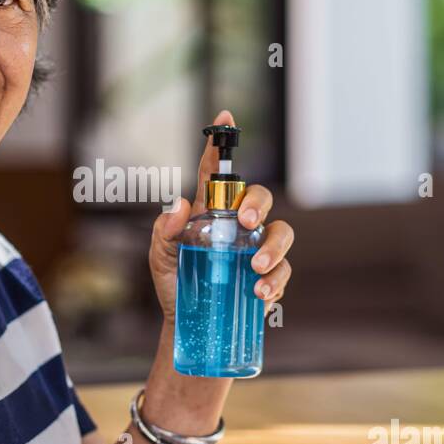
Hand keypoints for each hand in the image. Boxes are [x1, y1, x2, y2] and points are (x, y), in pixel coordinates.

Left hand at [149, 110, 294, 324]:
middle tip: (246, 222)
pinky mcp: (270, 279)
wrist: (190, 327)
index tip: (224, 117)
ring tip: (255, 268)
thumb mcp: (160, 258)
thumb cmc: (175, 286)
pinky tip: (260, 293)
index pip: (217, 176)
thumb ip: (164, 232)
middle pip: (260, 198)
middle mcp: (239, 229)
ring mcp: (257, 252)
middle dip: (258, 203)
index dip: (220, 148)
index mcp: (211, 215)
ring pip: (282, 233)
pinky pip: (283, 272)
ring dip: (274, 247)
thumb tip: (180, 206)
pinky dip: (276, 281)